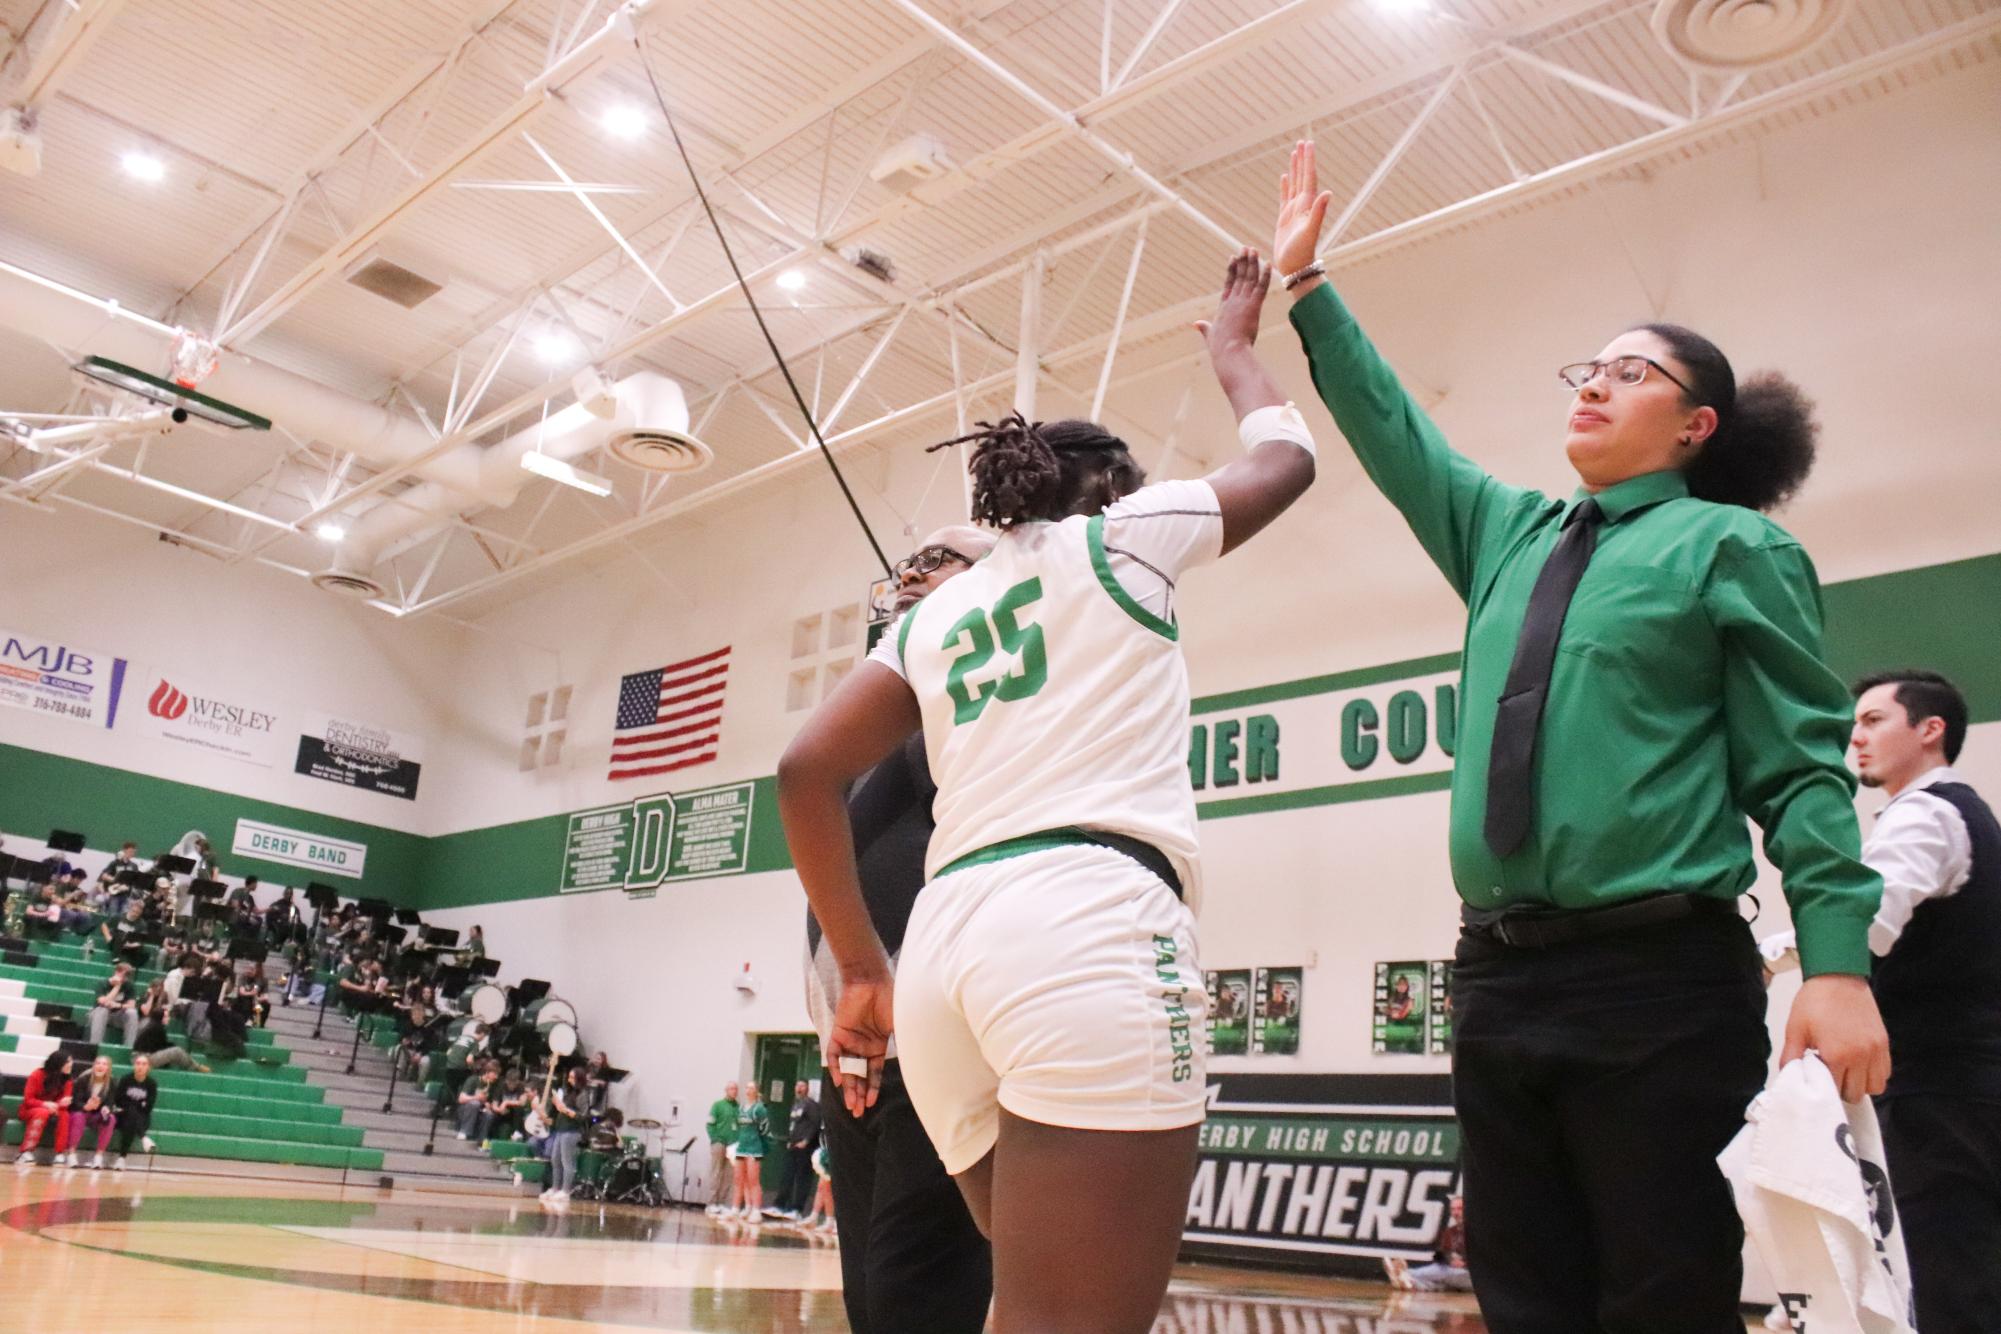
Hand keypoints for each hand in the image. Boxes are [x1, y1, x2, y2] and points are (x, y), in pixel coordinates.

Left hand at [826, 975, 892, 1117]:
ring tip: (851, 1104)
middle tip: (857, 1112)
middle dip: (858, 1094)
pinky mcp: (838, 1033)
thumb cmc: (890, 999)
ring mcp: (850, 1040)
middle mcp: (863, 1046)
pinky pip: (834, 1054)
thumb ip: (904, 1044)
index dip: (872, 1088)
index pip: (874, 1073)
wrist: (872, 980)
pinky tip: (840, 1081)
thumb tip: (918, 1064)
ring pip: (847, 1069)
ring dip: (848, 1087)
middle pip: (859, 1075)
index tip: (871, 1104)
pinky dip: (835, 1067)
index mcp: (879, 1046)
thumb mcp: (901, 1026)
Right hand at [1194, 248, 1269, 352]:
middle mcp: (1233, 301)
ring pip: (1249, 278)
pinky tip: (1267, 263)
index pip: (1229, 284)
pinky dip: (1265, 274)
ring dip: (1252, 263)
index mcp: (1224, 307)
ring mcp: (1243, 302)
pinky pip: (1261, 287)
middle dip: (1243, 261)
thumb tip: (1196, 324)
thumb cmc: (1220, 348)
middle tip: (1246, 248)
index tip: (1233, 258)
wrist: (1229, 352)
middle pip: (1239, 277)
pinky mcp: (1253, 306)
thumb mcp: (1210, 335)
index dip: (1232, 270)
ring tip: (1253, 250)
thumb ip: (1204, 328)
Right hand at [1274, 139, 1332, 278]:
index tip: (1308, 144)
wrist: (1296, 268)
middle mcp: (1303, 206)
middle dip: (1303, 159)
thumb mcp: (1310, 232)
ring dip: (1295, 169)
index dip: (1308, 161)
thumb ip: (1319, 212)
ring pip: (1295, 184)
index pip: (1309, 178)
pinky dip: (1285, 186)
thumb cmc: (1302, 253)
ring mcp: (1293, 212)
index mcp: (1308, 205)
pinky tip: (1284, 177)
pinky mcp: (1284, 219)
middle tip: (1303, 142)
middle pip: (1303, 177)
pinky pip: (1285, 197)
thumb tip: (1328, 192)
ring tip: (1294, 153)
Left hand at [1782, 974, 1890, 1102]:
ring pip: (1874, 1087)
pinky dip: (1873, 1075)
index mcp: (1837, 1054)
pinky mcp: (1884, 1044)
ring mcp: (1876, 1051)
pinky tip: (1858, 1064)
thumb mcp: (1795, 1029)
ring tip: (1844, 1070)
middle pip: (1855, 1094)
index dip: (1823, 1089)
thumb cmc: (1814, 1001)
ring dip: (1859, 1084)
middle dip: (1840, 1090)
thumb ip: (1790, 1057)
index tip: (1816, 1079)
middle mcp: (1861, 1056)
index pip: (1834, 1091)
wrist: (1837, 977)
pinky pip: (1885, 1073)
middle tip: (1829, 1074)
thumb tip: (1787, 1077)